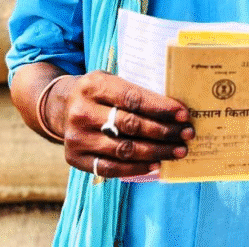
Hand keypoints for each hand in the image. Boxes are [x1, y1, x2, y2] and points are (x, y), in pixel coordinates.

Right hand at [60, 71, 193, 178]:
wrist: (61, 106)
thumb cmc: (99, 93)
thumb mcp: (111, 80)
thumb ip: (136, 91)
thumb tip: (175, 109)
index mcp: (93, 85)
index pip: (132, 98)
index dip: (160, 107)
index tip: (183, 114)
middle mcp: (82, 112)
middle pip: (130, 125)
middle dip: (164, 131)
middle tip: (186, 134)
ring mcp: (77, 137)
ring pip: (124, 149)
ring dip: (156, 152)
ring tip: (178, 151)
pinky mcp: (75, 158)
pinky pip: (110, 168)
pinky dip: (136, 168)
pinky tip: (156, 164)